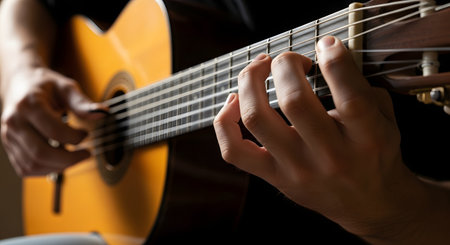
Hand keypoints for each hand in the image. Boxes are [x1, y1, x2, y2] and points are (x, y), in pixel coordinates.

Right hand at [1, 66, 106, 175]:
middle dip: (69, 159)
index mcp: (28, 104)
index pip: (54, 131)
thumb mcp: (66, 87)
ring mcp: (9, 136)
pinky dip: (47, 169)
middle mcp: (14, 122)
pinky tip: (60, 160)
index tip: (86, 134)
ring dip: (59, 166)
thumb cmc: (45, 86)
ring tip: (74, 156)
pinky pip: (26, 168)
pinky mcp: (9, 147)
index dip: (75, 138)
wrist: (20, 84)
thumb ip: (82, 102)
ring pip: (33, 165)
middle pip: (41, 153)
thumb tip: (102, 113)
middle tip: (86, 154)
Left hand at [214, 36, 431, 241]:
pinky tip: (234, 101)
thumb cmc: (375, 156)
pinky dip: (225, 121)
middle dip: (285, 65)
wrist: (369, 205)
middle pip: (293, 101)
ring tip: (260, 67)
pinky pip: (234, 151)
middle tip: (290, 59)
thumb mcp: (386, 121)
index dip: (334, 60)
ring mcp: (296, 170)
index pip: (349, 96)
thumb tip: (330, 54)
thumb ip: (363, 88)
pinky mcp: (274, 178)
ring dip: (251, 82)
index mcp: (366, 140)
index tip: (326, 44)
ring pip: (256, 118)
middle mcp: (329, 157)